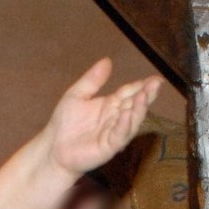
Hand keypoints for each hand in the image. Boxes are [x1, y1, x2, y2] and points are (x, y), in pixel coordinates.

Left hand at [43, 58, 162, 176]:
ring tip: (144, 96)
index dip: (142, 85)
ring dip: (139, 109)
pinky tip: (127, 115)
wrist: (52, 148)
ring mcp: (114, 133)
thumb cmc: (64, 124)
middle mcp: (116, 117)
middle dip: (146, 95)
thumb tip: (107, 60)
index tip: (155, 79)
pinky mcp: (108, 147)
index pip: (130, 92)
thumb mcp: (76, 95)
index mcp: (111, 104)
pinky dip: (124, 126)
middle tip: (156, 84)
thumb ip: (92, 80)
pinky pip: (119, 136)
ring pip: (132, 120)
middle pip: (135, 104)